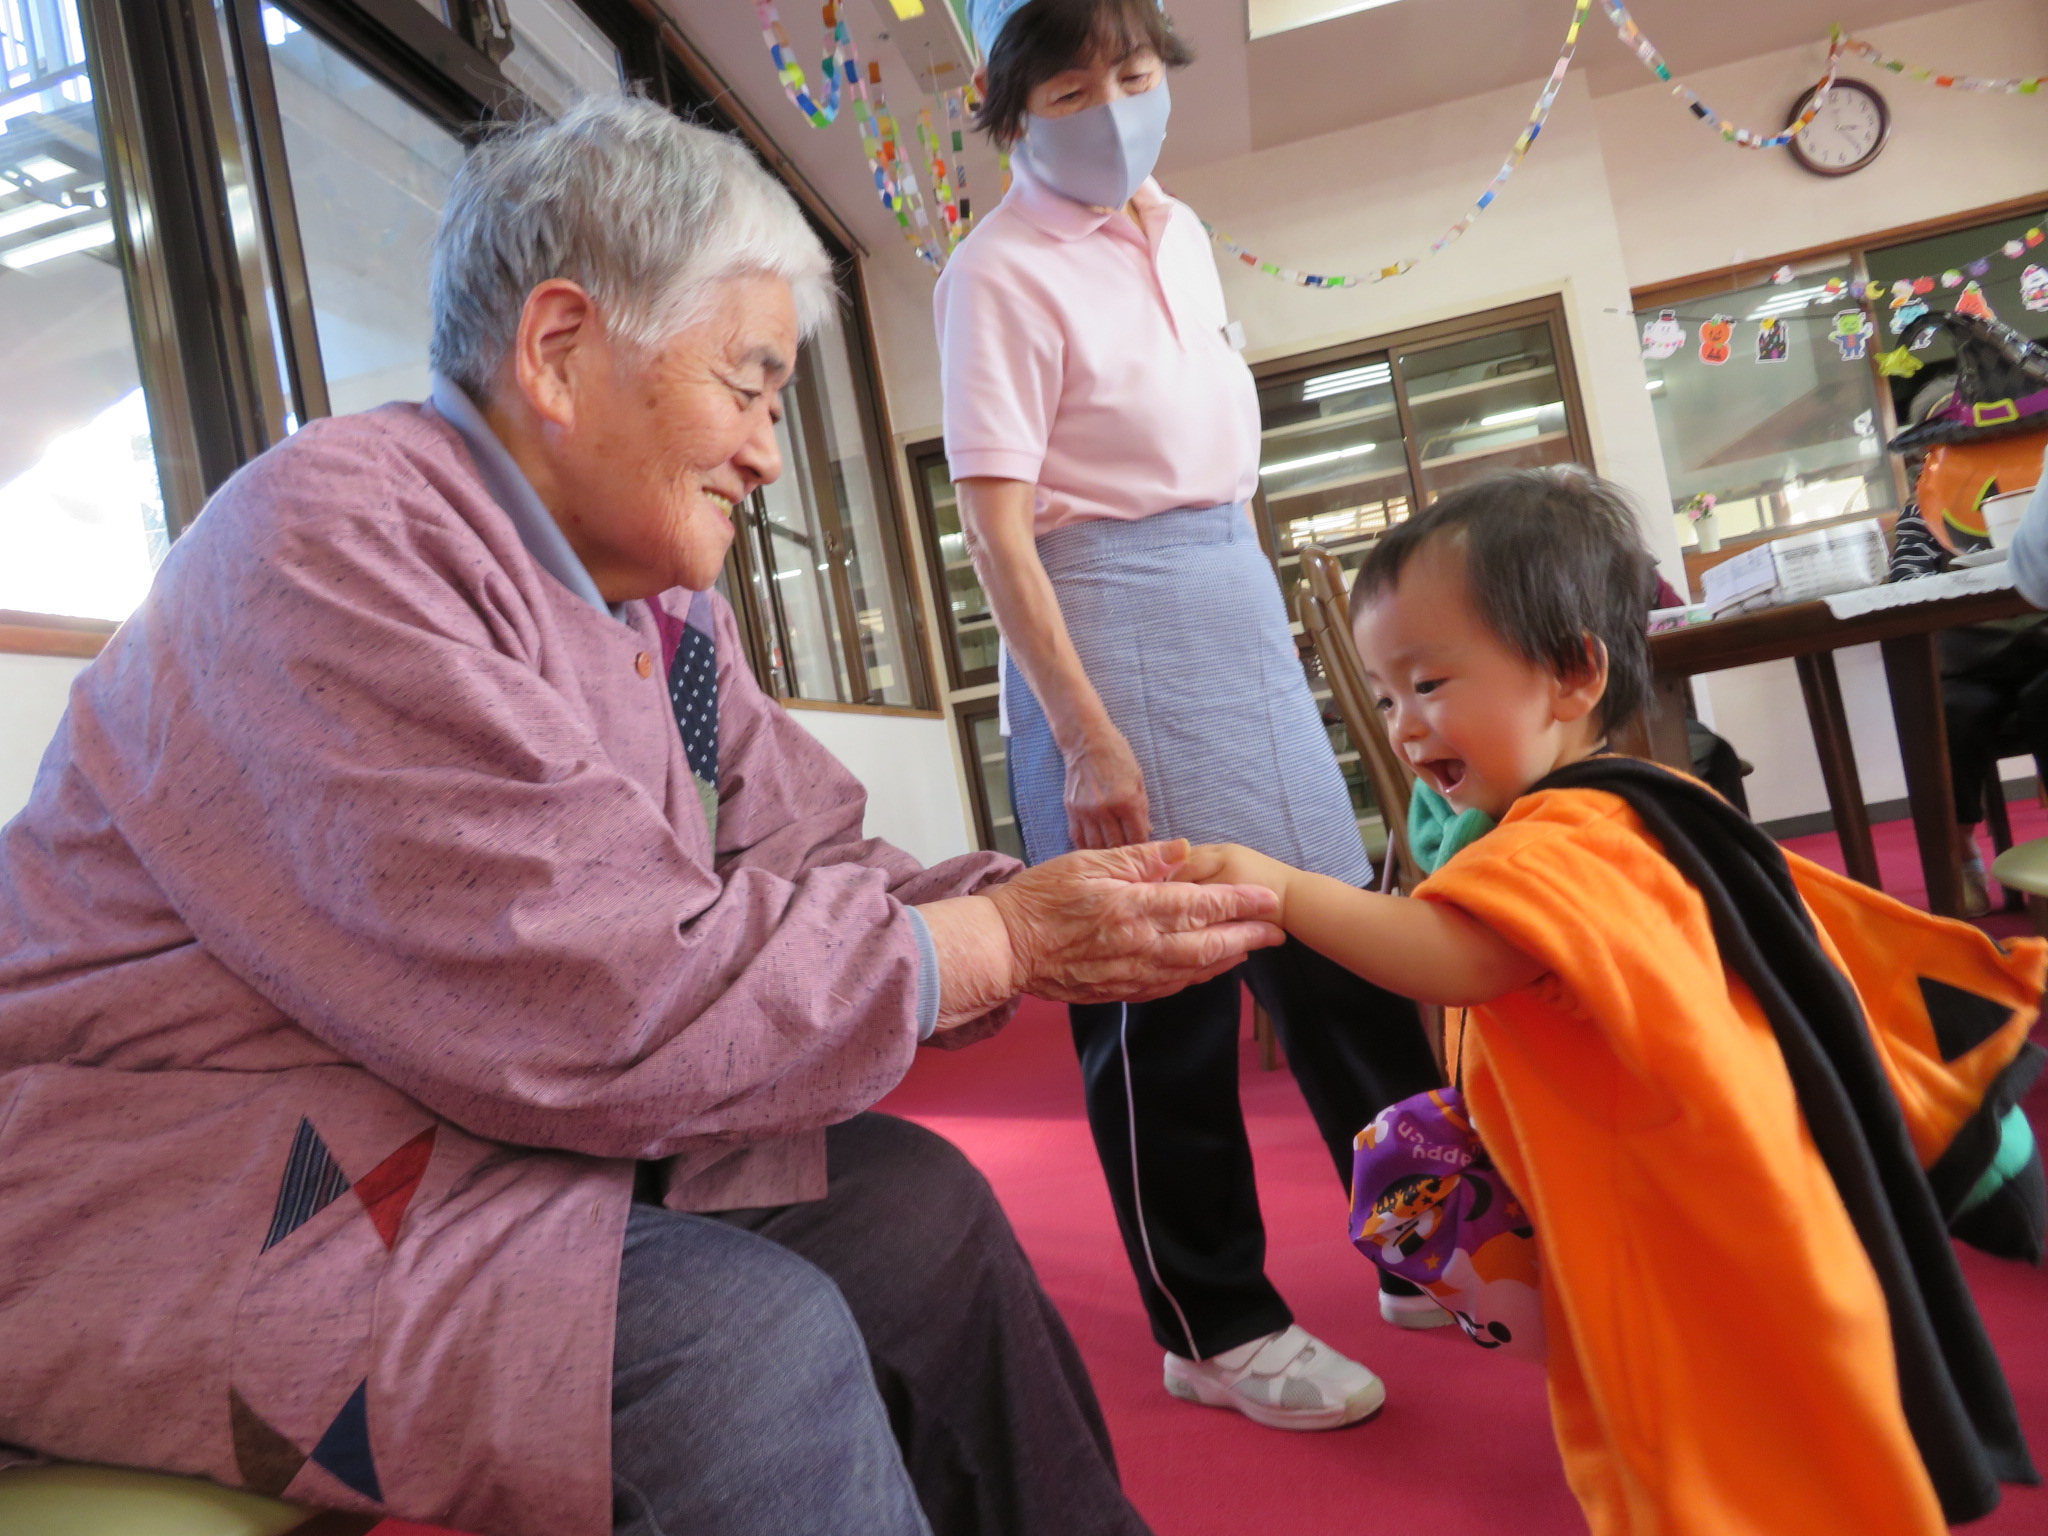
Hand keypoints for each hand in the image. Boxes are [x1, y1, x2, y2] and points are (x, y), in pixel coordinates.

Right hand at [984, 840, 1282, 1004]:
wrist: (1003, 948)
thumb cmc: (1038, 899)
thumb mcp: (1086, 862)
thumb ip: (1138, 858)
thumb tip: (1182, 850)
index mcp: (1133, 907)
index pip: (1200, 904)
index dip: (1240, 903)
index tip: (1270, 899)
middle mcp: (1138, 944)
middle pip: (1208, 943)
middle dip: (1248, 937)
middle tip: (1278, 932)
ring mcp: (1130, 972)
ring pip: (1192, 969)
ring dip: (1227, 960)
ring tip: (1253, 949)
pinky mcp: (1117, 989)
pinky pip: (1167, 986)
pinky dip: (1195, 978)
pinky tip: (1207, 970)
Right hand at [1063, 726, 1149, 849]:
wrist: (1087, 742)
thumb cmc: (1117, 756)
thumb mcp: (1138, 780)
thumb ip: (1142, 809)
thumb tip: (1147, 832)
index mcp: (1126, 801)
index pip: (1138, 838)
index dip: (1144, 851)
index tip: (1147, 857)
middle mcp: (1105, 809)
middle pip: (1117, 847)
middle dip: (1126, 856)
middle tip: (1132, 863)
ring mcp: (1085, 811)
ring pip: (1096, 847)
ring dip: (1106, 855)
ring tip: (1114, 860)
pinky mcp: (1071, 810)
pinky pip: (1078, 838)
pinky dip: (1088, 847)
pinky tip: (1095, 851)